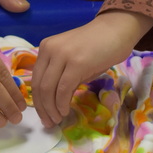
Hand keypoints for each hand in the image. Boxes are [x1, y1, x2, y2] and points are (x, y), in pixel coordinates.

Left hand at [31, 10, 152, 126]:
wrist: (117, 29)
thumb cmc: (98, 45)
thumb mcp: (73, 60)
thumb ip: (62, 76)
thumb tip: (56, 101)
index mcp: (46, 48)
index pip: (35, 79)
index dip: (38, 101)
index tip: (44, 115)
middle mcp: (50, 50)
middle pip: (39, 86)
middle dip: (43, 108)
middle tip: (49, 123)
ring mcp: (62, 55)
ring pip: (48, 89)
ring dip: (51, 109)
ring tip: (57, 119)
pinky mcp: (76, 63)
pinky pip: (63, 89)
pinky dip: (62, 104)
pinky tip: (65, 111)